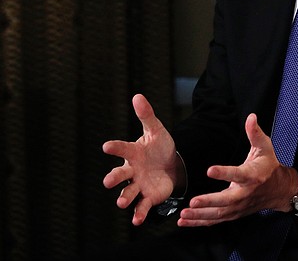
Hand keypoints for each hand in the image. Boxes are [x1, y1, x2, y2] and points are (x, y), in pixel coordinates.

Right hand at [102, 94, 182, 224]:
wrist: (172, 164)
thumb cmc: (159, 146)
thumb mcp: (156, 130)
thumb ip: (147, 115)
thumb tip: (137, 95)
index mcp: (133, 152)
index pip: (122, 148)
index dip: (115, 147)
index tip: (106, 146)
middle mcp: (132, 170)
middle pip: (120, 175)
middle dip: (114, 178)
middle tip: (108, 181)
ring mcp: (139, 184)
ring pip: (128, 192)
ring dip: (124, 198)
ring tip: (121, 203)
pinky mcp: (148, 196)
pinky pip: (142, 206)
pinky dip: (138, 213)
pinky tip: (136, 220)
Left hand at [176, 113, 297, 226]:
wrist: (280, 190)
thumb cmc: (270, 167)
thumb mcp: (265, 148)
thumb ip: (255, 133)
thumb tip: (251, 117)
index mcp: (252, 176)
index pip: (238, 174)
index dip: (224, 173)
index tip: (210, 170)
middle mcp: (245, 193)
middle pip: (226, 200)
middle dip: (209, 202)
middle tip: (193, 202)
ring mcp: (239, 206)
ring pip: (219, 214)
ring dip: (200, 215)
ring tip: (184, 214)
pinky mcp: (234, 213)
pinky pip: (216, 220)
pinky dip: (200, 222)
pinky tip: (184, 221)